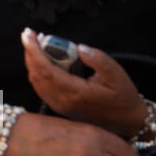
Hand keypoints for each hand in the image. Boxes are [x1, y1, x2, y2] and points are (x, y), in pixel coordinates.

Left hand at [21, 28, 145, 137]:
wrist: (127, 122)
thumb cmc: (123, 97)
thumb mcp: (116, 74)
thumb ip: (98, 59)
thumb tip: (80, 48)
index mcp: (74, 92)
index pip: (45, 69)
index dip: (34, 50)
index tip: (29, 33)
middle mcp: (62, 101)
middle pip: (36, 74)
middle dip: (30, 52)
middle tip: (30, 34)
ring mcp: (60, 106)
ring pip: (36, 81)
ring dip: (32, 61)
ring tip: (36, 43)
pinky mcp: (60, 107)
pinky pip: (41, 87)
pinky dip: (37, 71)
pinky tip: (42, 59)